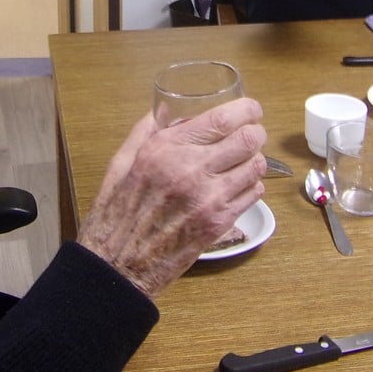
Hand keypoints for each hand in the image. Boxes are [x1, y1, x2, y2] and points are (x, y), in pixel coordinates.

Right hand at [76, 98, 266, 299]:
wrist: (119, 263)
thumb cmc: (117, 212)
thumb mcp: (121, 163)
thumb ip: (144, 131)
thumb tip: (165, 108)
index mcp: (167, 149)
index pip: (222, 120)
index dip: (246, 110)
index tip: (251, 109)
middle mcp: (192, 170)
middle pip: (248, 140)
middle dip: (255, 133)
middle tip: (251, 134)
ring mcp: (209, 199)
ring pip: (256, 167)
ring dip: (254, 160)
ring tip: (243, 161)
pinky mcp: (219, 223)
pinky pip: (253, 195)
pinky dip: (251, 186)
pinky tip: (237, 186)